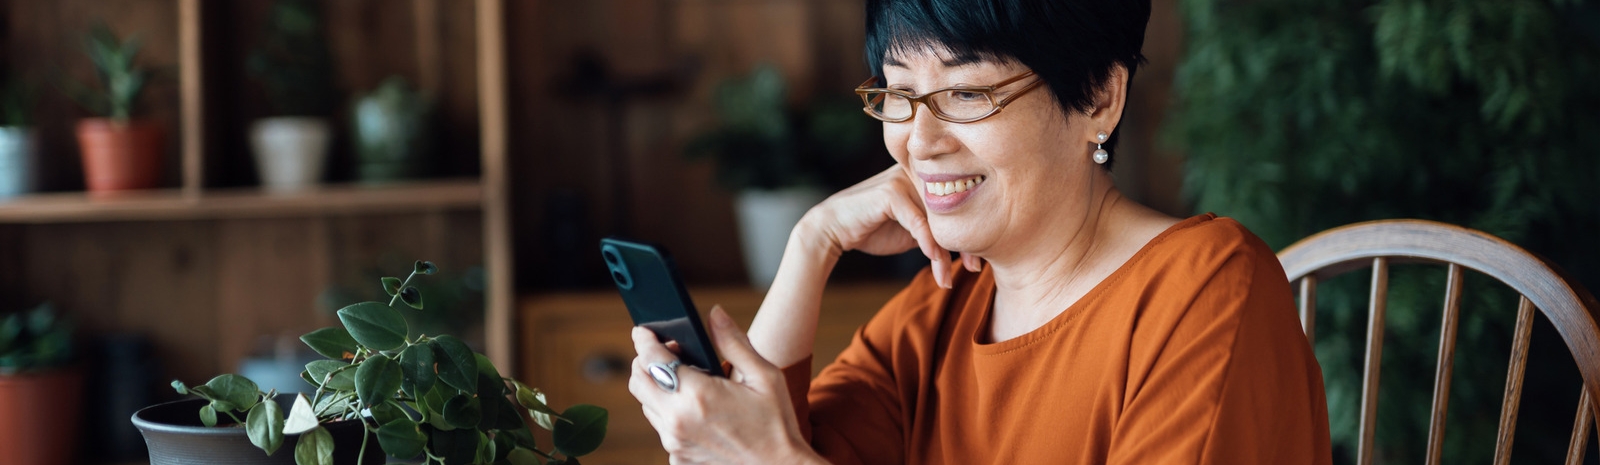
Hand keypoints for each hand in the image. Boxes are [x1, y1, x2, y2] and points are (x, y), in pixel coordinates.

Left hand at [629, 307, 821, 464]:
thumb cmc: (776, 422)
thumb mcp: (763, 375)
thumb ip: (733, 341)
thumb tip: (714, 314)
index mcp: (698, 395)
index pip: (651, 358)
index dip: (644, 340)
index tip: (644, 331)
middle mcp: (678, 421)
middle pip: (638, 381)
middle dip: (645, 361)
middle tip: (669, 353)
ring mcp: (675, 443)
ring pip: (647, 405)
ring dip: (658, 388)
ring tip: (687, 382)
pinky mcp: (678, 457)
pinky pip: (662, 428)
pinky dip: (671, 413)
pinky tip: (696, 409)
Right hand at [798, 164, 980, 287]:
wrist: (834, 230)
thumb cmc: (872, 230)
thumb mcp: (912, 231)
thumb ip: (935, 229)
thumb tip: (968, 245)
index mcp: (925, 178)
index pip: (956, 205)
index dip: (969, 234)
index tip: (977, 262)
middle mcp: (917, 173)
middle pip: (952, 210)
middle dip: (965, 244)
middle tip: (975, 269)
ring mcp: (904, 179)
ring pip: (936, 219)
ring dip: (945, 252)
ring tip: (947, 277)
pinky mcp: (892, 192)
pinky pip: (919, 222)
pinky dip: (928, 245)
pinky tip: (936, 264)